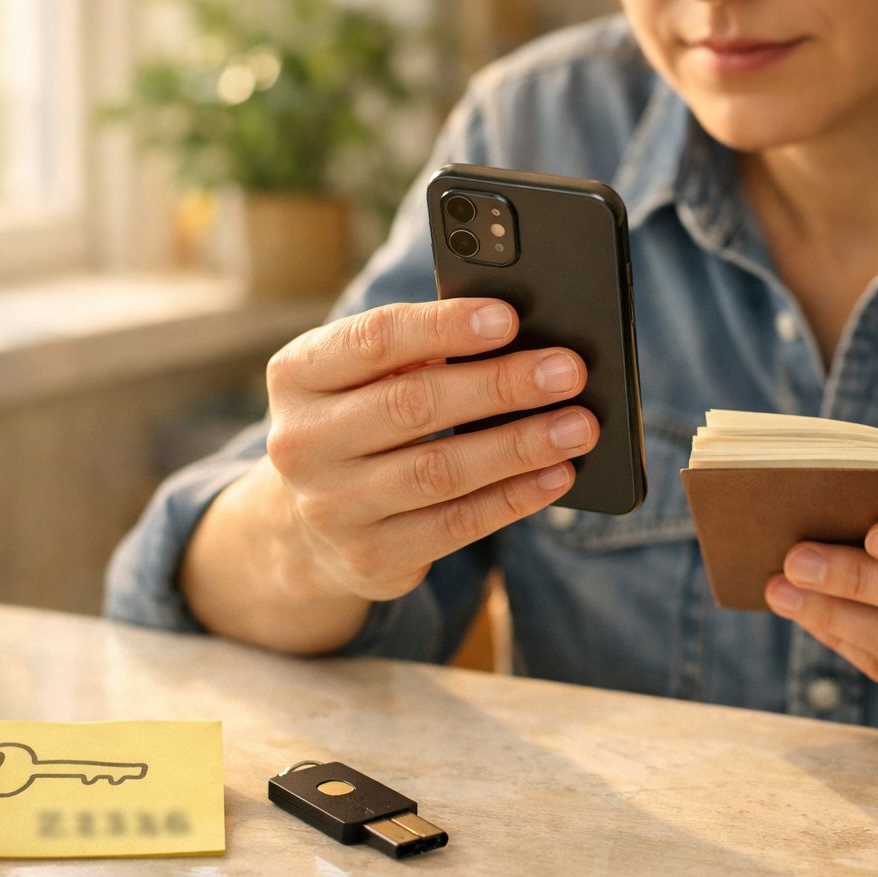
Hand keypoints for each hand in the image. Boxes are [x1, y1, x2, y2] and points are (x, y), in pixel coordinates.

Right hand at [265, 297, 598, 601]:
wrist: (307, 527)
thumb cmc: (361, 422)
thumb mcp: (364, 378)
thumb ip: (418, 353)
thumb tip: (522, 342)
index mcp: (298, 375)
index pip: (374, 340)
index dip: (444, 327)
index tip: (509, 318)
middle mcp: (301, 442)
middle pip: (414, 406)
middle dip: (501, 386)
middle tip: (568, 372)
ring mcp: (331, 507)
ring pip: (440, 472)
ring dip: (520, 446)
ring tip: (579, 426)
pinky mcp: (369, 558)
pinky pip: (456, 525)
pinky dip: (514, 498)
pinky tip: (557, 476)